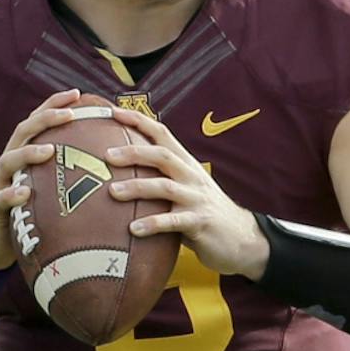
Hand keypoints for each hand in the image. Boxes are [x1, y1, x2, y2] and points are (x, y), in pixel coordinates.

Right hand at [0, 90, 79, 270]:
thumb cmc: (26, 214)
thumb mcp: (46, 190)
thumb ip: (64, 175)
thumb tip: (106, 167)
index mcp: (22, 157)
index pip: (36, 123)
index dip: (53, 106)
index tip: (77, 94)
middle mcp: (8, 165)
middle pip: (22, 133)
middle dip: (45, 119)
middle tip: (70, 114)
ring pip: (7, 161)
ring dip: (28, 153)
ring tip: (49, 150)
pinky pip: (0, 200)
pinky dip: (11, 194)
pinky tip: (24, 193)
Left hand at [105, 107, 266, 277]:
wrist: (243, 238)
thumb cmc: (204, 212)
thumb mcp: (186, 188)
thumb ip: (161, 178)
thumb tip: (120, 172)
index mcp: (186, 164)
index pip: (162, 134)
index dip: (139, 121)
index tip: (113, 112)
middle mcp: (192, 176)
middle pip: (162, 156)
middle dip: (134, 153)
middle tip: (107, 156)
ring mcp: (197, 198)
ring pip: (165, 187)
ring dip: (137, 188)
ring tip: (112, 192)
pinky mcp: (200, 222)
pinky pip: (173, 221)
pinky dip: (152, 224)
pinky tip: (133, 229)